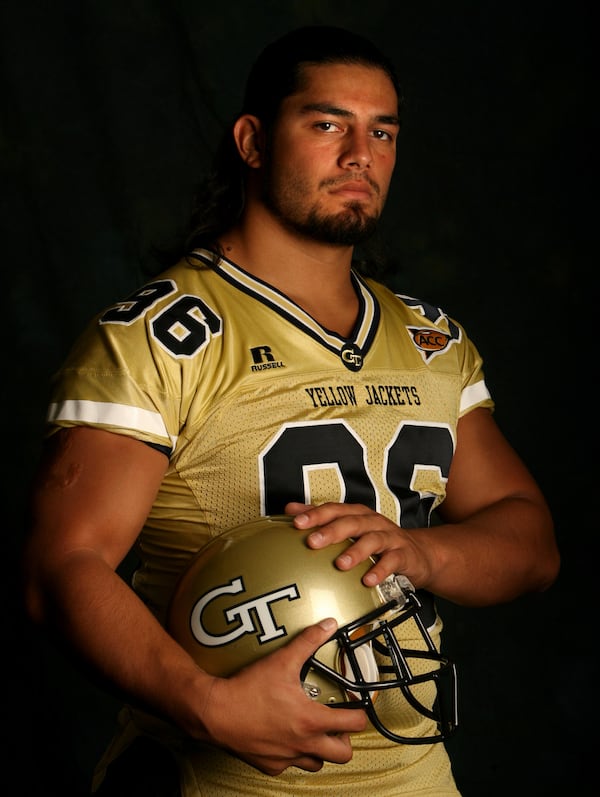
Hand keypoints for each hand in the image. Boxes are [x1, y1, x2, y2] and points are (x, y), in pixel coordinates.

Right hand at [199, 617, 366, 774]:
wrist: (214, 712)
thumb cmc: (247, 690)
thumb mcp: (282, 660)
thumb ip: (309, 642)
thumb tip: (327, 626)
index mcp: (311, 720)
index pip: (354, 724)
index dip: (360, 713)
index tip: (356, 706)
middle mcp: (303, 744)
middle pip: (343, 754)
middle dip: (345, 739)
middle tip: (338, 723)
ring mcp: (286, 758)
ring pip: (317, 764)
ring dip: (320, 749)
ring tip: (313, 730)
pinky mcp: (270, 765)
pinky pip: (290, 765)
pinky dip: (293, 754)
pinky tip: (285, 736)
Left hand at [285, 502, 432, 588]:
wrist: (418, 553)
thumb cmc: (377, 539)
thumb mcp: (350, 527)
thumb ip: (321, 518)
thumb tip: (291, 509)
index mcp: (357, 514)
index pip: (334, 509)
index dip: (315, 514)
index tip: (296, 522)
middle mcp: (372, 522)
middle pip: (351, 521)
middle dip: (331, 531)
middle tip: (312, 541)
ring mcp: (389, 537)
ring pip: (372, 540)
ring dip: (356, 551)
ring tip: (340, 564)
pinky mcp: (403, 554)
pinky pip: (392, 561)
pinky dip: (380, 570)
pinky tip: (367, 580)